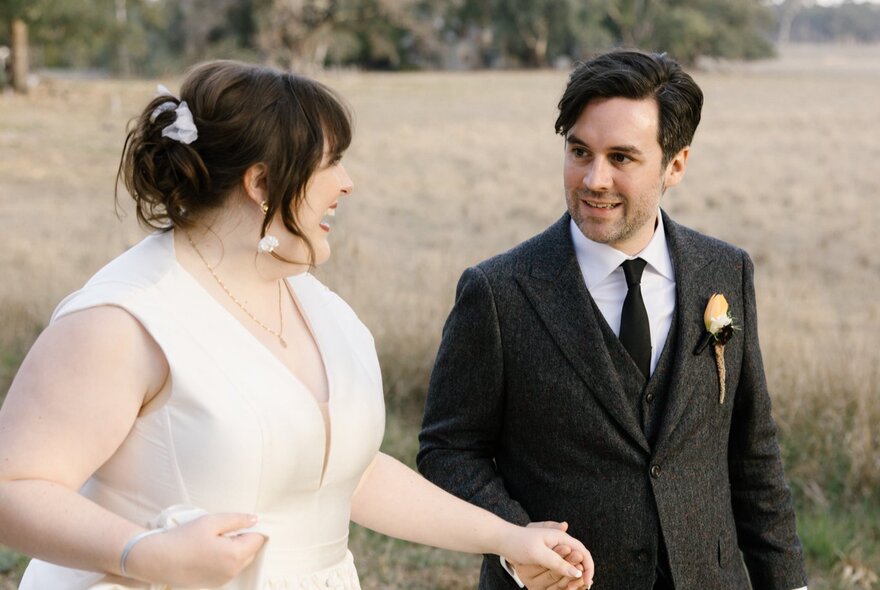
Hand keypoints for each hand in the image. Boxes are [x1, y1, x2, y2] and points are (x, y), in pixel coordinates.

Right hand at [124, 512, 266, 586]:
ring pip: (241, 560)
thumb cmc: (183, 539)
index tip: (238, 523)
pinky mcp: (215, 583)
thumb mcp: (212, 521)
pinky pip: (229, 568)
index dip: (251, 528)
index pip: (258, 539)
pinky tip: (208, 552)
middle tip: (222, 531)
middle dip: (243, 539)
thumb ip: (237, 520)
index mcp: (234, 555)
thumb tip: (255, 519)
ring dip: (234, 549)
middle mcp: (232, 571)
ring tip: (213, 541)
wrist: (158, 560)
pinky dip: (225, 559)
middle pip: (251, 551)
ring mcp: (223, 579)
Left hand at [513, 543, 589, 589]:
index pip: (583, 551)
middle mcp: (560, 541)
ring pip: (571, 563)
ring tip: (568, 588)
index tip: (587, 582)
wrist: (503, 538)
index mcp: (561, 537)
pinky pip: (561, 565)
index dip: (588, 567)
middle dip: (581, 574)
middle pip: (579, 558)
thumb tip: (578, 573)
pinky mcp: (549, 554)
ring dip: (572, 576)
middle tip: (573, 588)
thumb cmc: (519, 543)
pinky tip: (561, 584)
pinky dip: (564, 574)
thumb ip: (558, 563)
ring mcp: (554, 548)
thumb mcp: (538, 554)